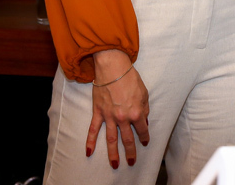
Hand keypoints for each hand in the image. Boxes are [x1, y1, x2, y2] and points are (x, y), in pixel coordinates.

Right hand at [88, 50, 149, 168]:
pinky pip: (94, 130)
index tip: (145, 142)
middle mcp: (123, 118)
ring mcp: (109, 117)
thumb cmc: (130, 78)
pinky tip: (89, 152)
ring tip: (114, 165)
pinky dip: (91, 141)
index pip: (142, 130)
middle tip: (131, 162)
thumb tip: (144, 120)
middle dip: (130, 152)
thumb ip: (145, 108)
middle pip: (127, 139)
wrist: (113, 68)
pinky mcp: (98, 113)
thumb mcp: (144, 92)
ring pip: (111, 139)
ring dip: (113, 153)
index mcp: (136, 112)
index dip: (144, 137)